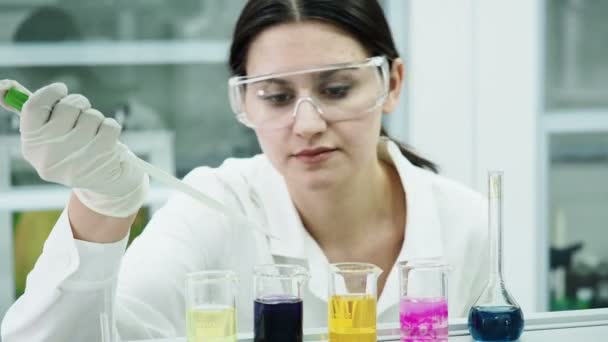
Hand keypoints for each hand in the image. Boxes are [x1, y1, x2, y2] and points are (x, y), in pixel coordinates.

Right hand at [0, 80, 147, 217]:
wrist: (104, 181)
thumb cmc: (74, 150)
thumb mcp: (49, 138)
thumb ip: (33, 113)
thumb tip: (5, 86)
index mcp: (31, 146)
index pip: (33, 107)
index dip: (49, 93)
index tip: (61, 89)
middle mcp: (50, 155)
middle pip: (66, 107)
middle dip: (79, 103)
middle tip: (82, 112)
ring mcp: (77, 158)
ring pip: (91, 115)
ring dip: (96, 117)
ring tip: (93, 132)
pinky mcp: (101, 158)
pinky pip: (109, 125)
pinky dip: (111, 126)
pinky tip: (106, 139)